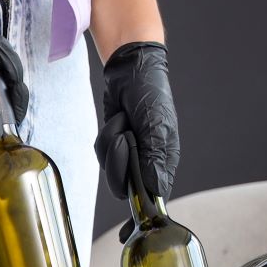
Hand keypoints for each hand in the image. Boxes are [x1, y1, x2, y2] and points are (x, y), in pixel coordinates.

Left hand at [95, 40, 178, 200]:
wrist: (129, 71)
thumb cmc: (149, 94)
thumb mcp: (155, 124)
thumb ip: (154, 157)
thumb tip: (156, 189)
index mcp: (165, 159)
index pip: (153, 192)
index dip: (140, 195)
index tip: (130, 192)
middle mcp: (148, 161)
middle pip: (125, 185)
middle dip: (119, 160)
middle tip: (126, 135)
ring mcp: (129, 154)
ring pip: (110, 167)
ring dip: (112, 141)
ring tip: (124, 121)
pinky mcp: (114, 145)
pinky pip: (102, 152)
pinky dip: (106, 135)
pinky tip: (117, 119)